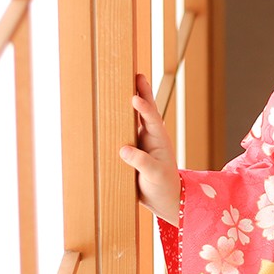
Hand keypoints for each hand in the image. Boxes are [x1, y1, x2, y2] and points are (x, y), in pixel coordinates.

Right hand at [118, 74, 180, 223]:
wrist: (164, 199)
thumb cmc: (162, 186)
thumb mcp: (154, 175)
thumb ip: (141, 162)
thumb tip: (124, 149)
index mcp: (159, 140)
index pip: (152, 120)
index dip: (144, 108)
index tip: (135, 98)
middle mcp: (151, 136)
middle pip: (146, 111)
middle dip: (142, 93)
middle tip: (137, 74)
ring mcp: (142, 141)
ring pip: (136, 117)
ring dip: (131, 101)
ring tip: (126, 83)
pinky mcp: (133, 148)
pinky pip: (125, 130)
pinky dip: (120, 118)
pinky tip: (110, 109)